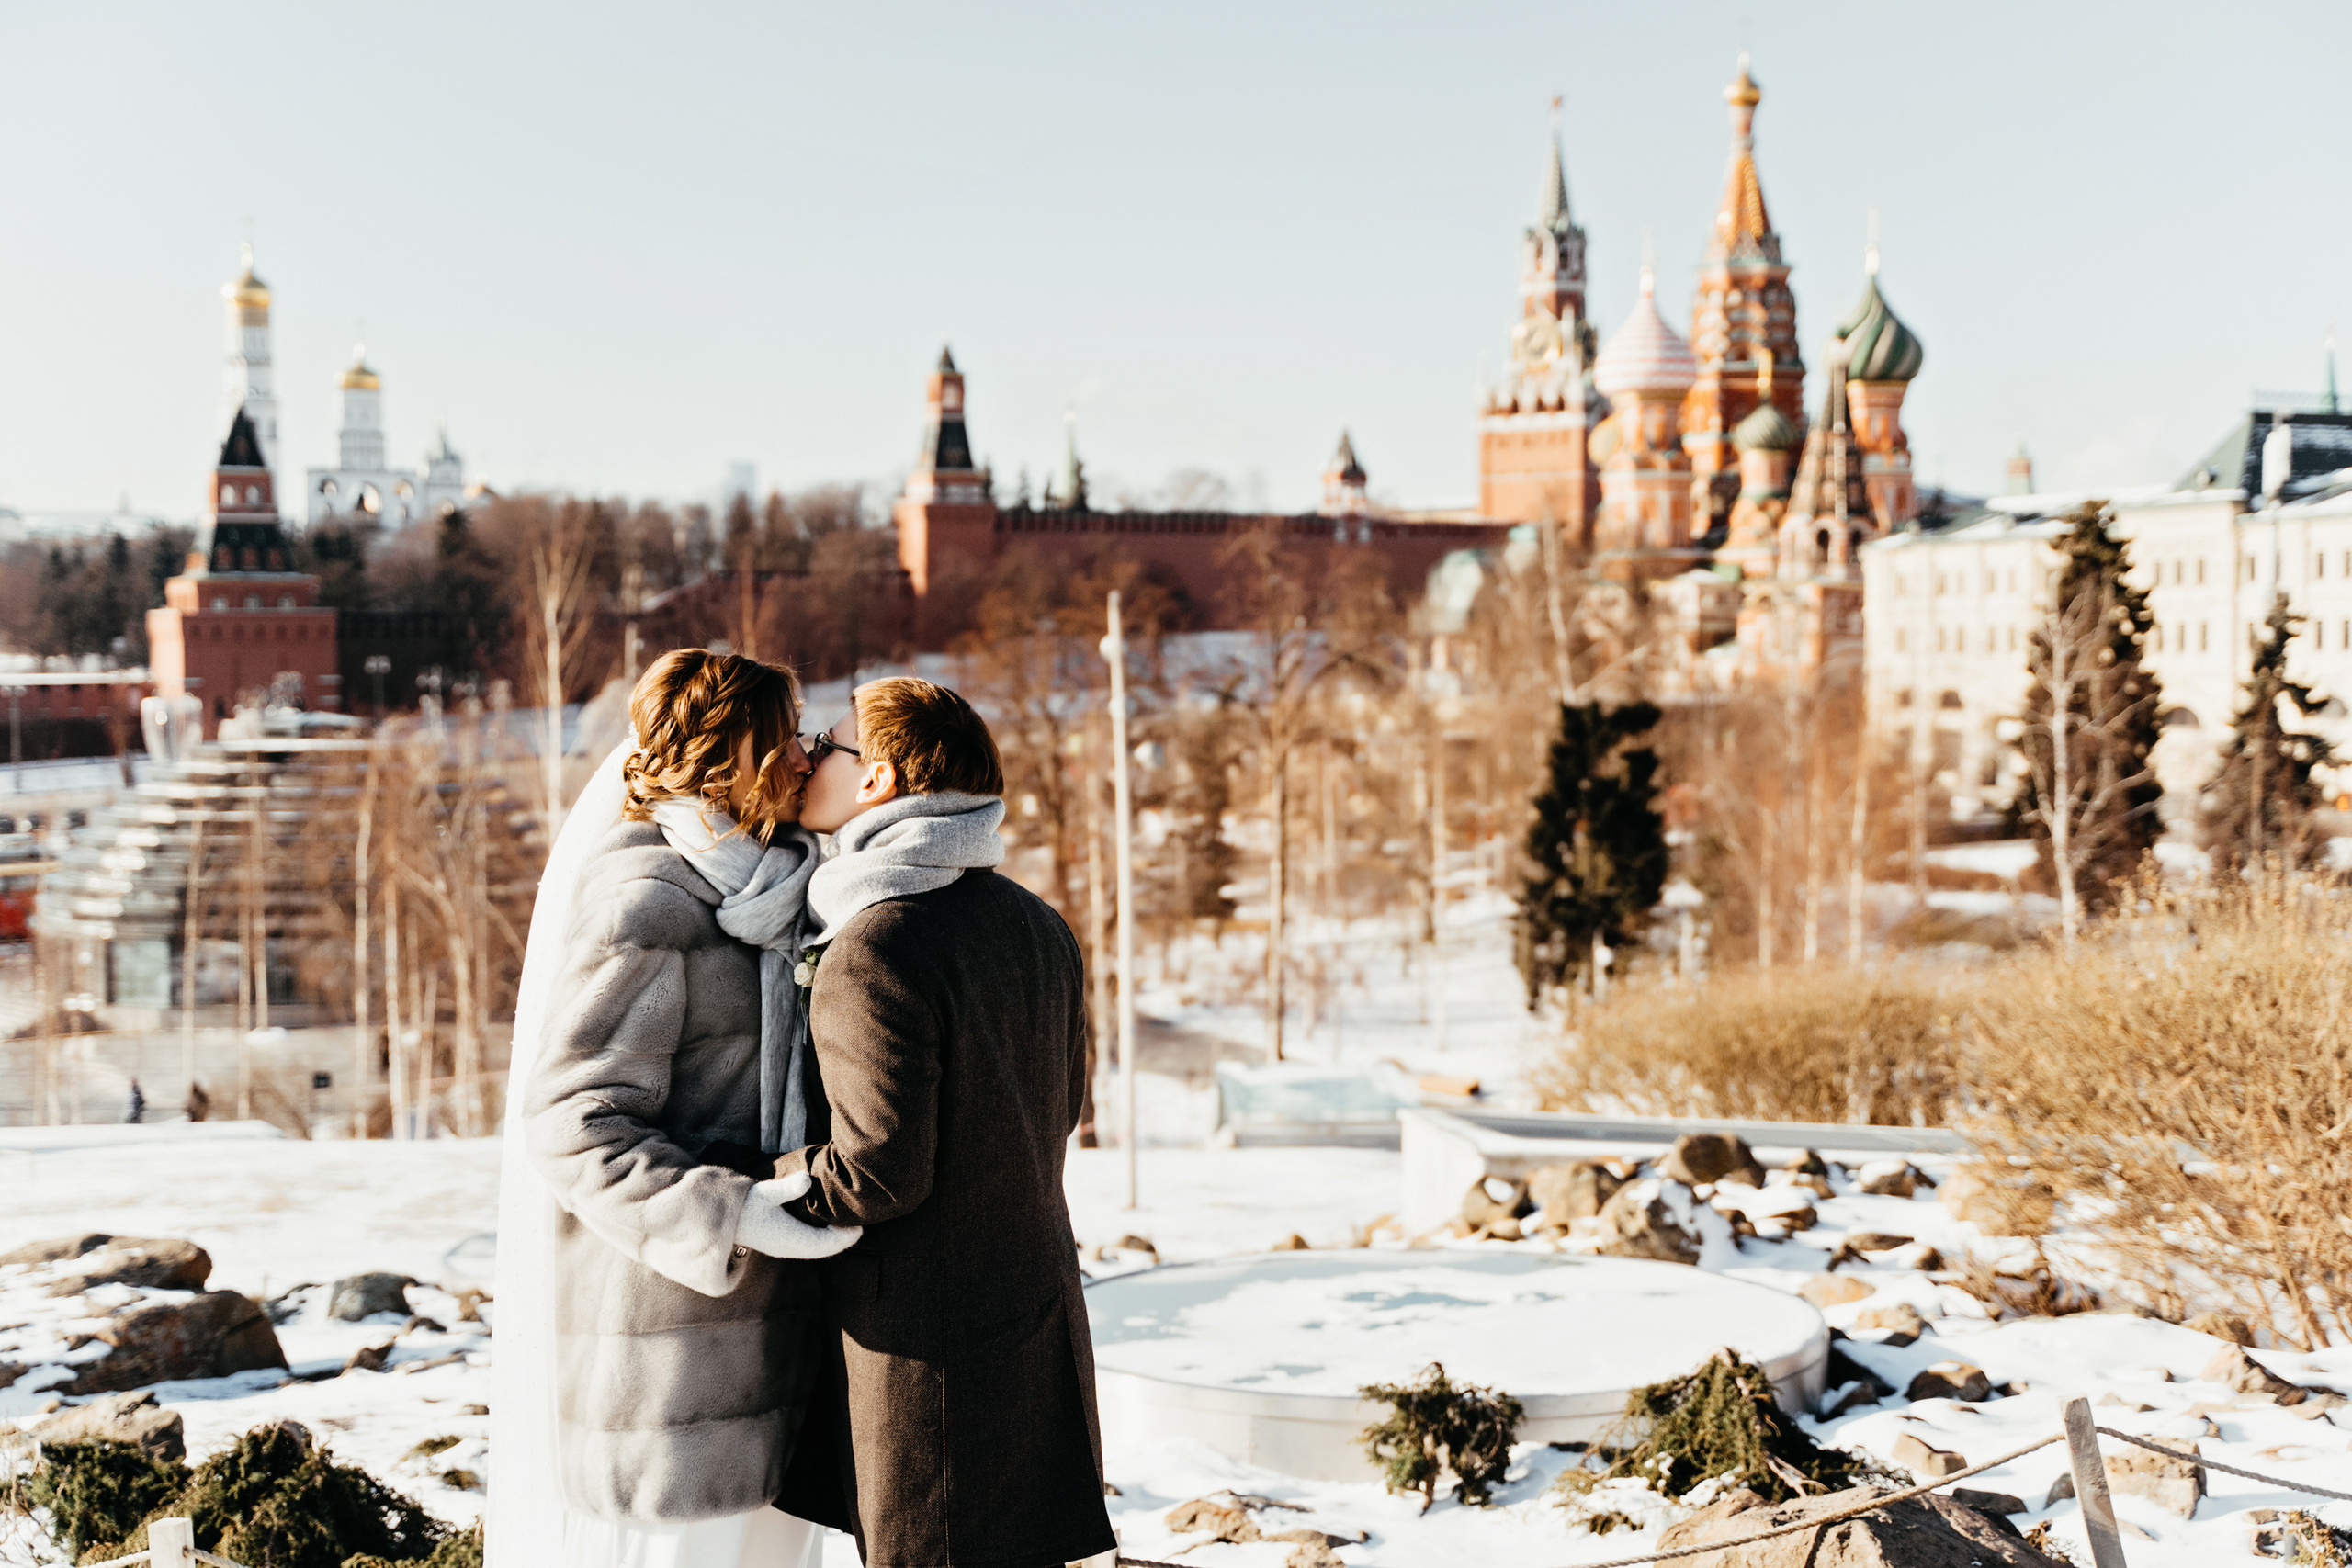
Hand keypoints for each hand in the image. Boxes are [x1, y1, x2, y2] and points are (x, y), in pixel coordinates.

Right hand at [735, 1175, 861, 1259]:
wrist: (720, 1217)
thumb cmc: (744, 1203)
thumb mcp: (765, 1192)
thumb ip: (786, 1188)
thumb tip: (806, 1179)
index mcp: (788, 1239)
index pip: (824, 1244)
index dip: (844, 1237)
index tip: (860, 1225)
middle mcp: (788, 1247)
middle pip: (823, 1249)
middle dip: (843, 1239)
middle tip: (861, 1223)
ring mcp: (784, 1247)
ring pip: (816, 1248)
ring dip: (833, 1239)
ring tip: (849, 1223)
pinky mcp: (780, 1242)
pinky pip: (808, 1245)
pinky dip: (822, 1238)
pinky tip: (828, 1224)